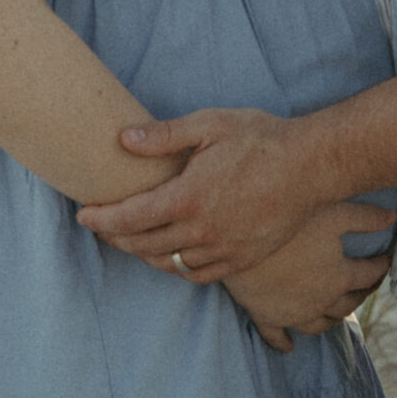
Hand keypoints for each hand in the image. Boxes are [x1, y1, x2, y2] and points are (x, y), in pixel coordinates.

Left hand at [77, 109, 378, 280]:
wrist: (312, 166)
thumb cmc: (261, 139)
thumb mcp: (211, 125)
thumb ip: (165, 135)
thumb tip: (124, 139)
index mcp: (188, 197)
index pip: (129, 218)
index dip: (101, 219)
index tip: (84, 215)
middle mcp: (201, 231)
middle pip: (142, 244)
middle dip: (115, 236)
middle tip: (102, 225)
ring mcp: (223, 249)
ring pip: (167, 263)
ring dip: (143, 253)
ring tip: (133, 239)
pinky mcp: (242, 259)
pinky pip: (197, 273)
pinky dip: (176, 267)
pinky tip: (172, 255)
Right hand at [224, 202, 391, 351]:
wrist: (240, 239)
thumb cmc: (291, 223)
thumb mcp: (333, 213)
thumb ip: (365, 217)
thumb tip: (392, 218)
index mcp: (340, 276)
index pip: (371, 273)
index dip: (383, 265)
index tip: (388, 257)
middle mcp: (321, 301)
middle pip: (349, 304)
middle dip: (363, 294)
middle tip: (368, 285)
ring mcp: (293, 313)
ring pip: (320, 325)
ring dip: (332, 319)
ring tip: (338, 311)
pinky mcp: (266, 317)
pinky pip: (277, 338)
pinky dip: (284, 344)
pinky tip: (289, 347)